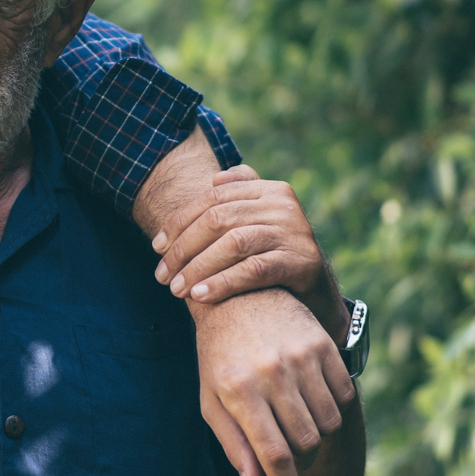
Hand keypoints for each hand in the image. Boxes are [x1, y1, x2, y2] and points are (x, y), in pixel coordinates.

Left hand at [152, 165, 343, 336]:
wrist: (318, 293)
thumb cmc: (276, 256)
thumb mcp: (259, 223)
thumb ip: (239, 198)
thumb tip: (213, 180)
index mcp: (270, 189)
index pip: (212, 198)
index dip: (179, 222)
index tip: (156, 247)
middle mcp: (284, 205)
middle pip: (219, 219)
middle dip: (184, 248)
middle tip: (163, 276)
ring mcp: (295, 232)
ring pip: (233, 244)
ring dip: (198, 267)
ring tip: (177, 289)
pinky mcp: (303, 261)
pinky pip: (254, 270)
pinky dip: (223, 282)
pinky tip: (201, 296)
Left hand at [192, 290, 353, 475]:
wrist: (236, 296)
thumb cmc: (217, 356)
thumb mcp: (212, 400)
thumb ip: (234, 445)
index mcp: (239, 391)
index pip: (273, 455)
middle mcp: (272, 373)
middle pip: (306, 443)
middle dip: (300, 459)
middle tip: (288, 450)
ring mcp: (300, 356)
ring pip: (328, 423)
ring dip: (317, 434)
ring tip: (296, 420)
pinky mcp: (322, 344)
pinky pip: (344, 396)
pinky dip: (333, 408)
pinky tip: (312, 398)